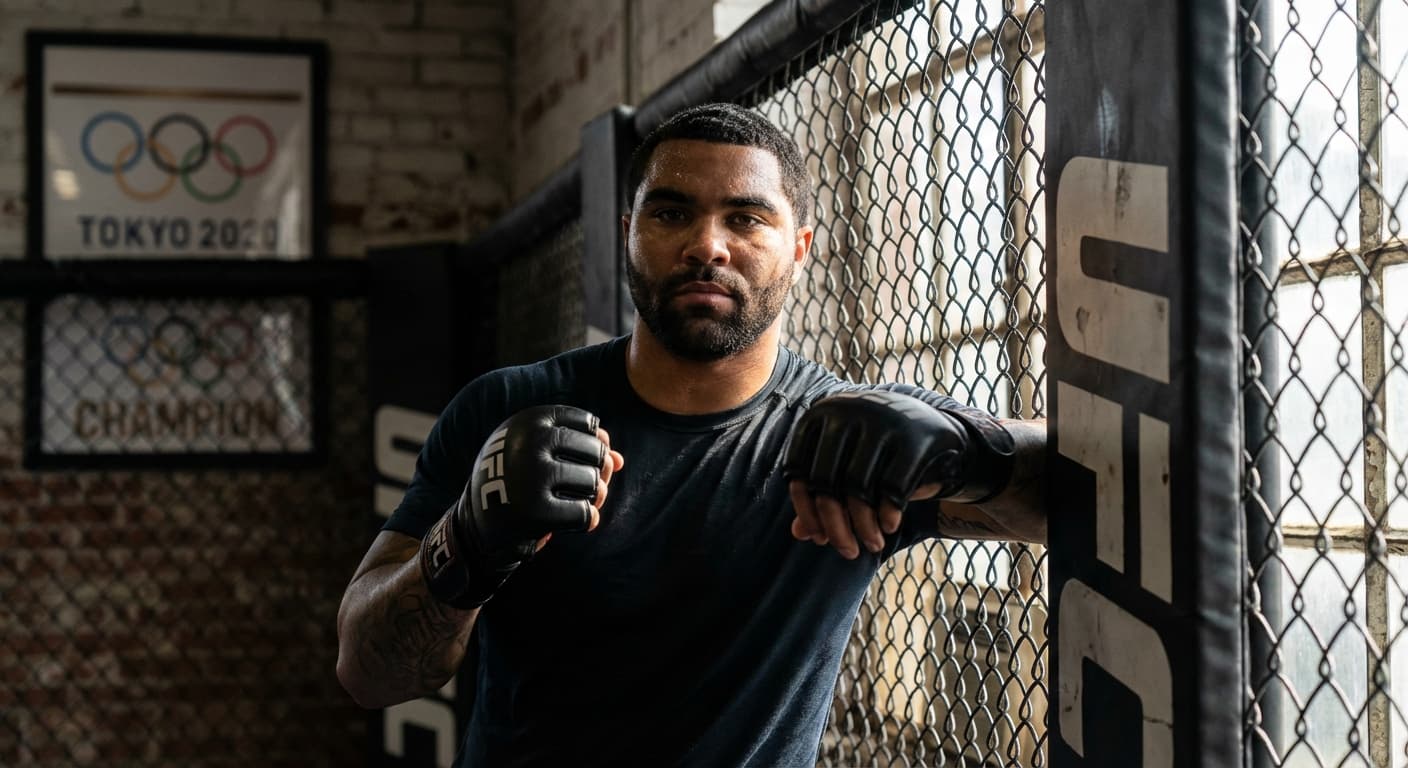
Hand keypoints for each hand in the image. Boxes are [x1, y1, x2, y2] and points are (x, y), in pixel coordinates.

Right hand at [419, 405, 623, 607]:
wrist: (473, 524)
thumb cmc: (515, 481)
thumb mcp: (538, 455)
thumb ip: (580, 450)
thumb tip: (618, 460)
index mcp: (529, 420)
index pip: (588, 424)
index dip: (593, 444)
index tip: (580, 459)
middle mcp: (530, 442)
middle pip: (596, 452)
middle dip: (597, 471)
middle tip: (582, 486)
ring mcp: (533, 476)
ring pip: (594, 482)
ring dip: (594, 497)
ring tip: (575, 502)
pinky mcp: (536, 512)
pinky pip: (586, 514)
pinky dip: (586, 520)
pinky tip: (575, 522)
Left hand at [782, 390, 1012, 559]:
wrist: (938, 434)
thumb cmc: (881, 455)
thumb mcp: (848, 469)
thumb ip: (820, 494)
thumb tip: (798, 533)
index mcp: (821, 413)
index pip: (797, 470)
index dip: (806, 510)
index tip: (820, 539)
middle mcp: (847, 410)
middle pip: (825, 482)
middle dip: (836, 526)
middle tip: (848, 552)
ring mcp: (882, 420)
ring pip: (858, 489)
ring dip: (864, 527)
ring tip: (872, 544)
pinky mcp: (915, 438)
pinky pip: (892, 488)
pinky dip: (888, 514)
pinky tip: (890, 526)